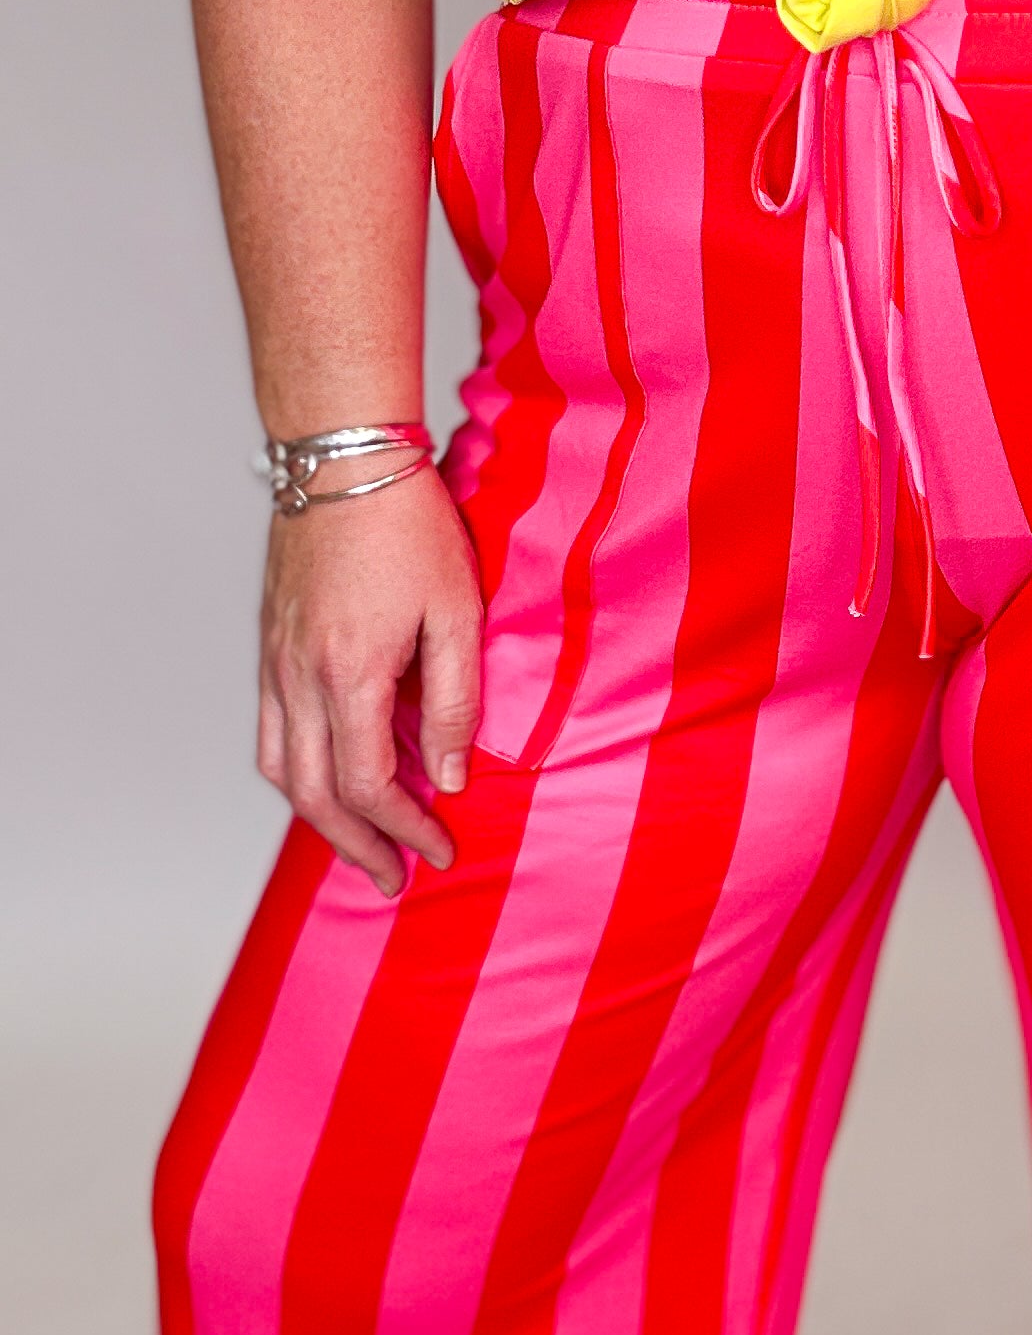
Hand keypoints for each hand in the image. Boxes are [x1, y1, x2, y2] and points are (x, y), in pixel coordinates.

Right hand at [257, 463, 482, 895]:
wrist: (343, 456)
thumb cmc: (408, 523)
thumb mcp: (458, 612)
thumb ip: (456, 702)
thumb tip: (450, 776)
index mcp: (349, 673)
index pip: (366, 783)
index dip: (404, 828)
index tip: (439, 850)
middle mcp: (298, 676)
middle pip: (313, 793)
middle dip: (356, 845)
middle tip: (395, 878)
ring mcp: (275, 660)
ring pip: (280, 767)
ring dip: (318, 818)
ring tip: (359, 844)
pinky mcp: (270, 643)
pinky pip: (270, 728)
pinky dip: (295, 770)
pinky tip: (326, 778)